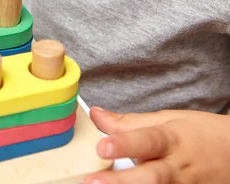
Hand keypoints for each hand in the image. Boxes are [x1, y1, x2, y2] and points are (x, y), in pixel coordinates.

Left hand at [83, 106, 229, 183]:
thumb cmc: (198, 135)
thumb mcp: (166, 120)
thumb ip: (128, 122)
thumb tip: (95, 114)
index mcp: (170, 140)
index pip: (145, 141)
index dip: (123, 144)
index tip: (101, 147)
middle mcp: (176, 168)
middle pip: (149, 177)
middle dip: (121, 181)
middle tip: (92, 182)